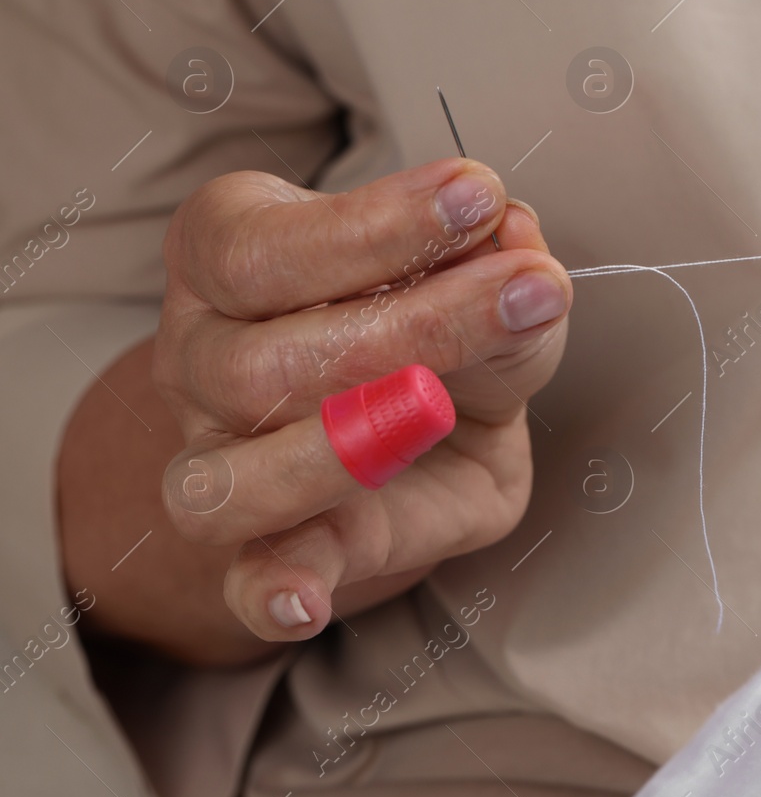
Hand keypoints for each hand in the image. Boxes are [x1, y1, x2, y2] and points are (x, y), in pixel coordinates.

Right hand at [153, 159, 568, 641]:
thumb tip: (516, 238)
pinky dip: (273, 590)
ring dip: (346, 449)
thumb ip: (496, 255)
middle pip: (257, 363)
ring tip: (441, 410)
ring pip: (229, 479)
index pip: (265, 247)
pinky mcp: (265, 550)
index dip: (378, 224)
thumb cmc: (445, 326)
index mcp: (229, 256)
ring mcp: (218, 459)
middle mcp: (200, 356)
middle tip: (524, 292)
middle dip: (410, 328)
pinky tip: (306, 601)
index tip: (481, 195)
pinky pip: (245, 582)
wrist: (439, 426)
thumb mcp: (483, 272)